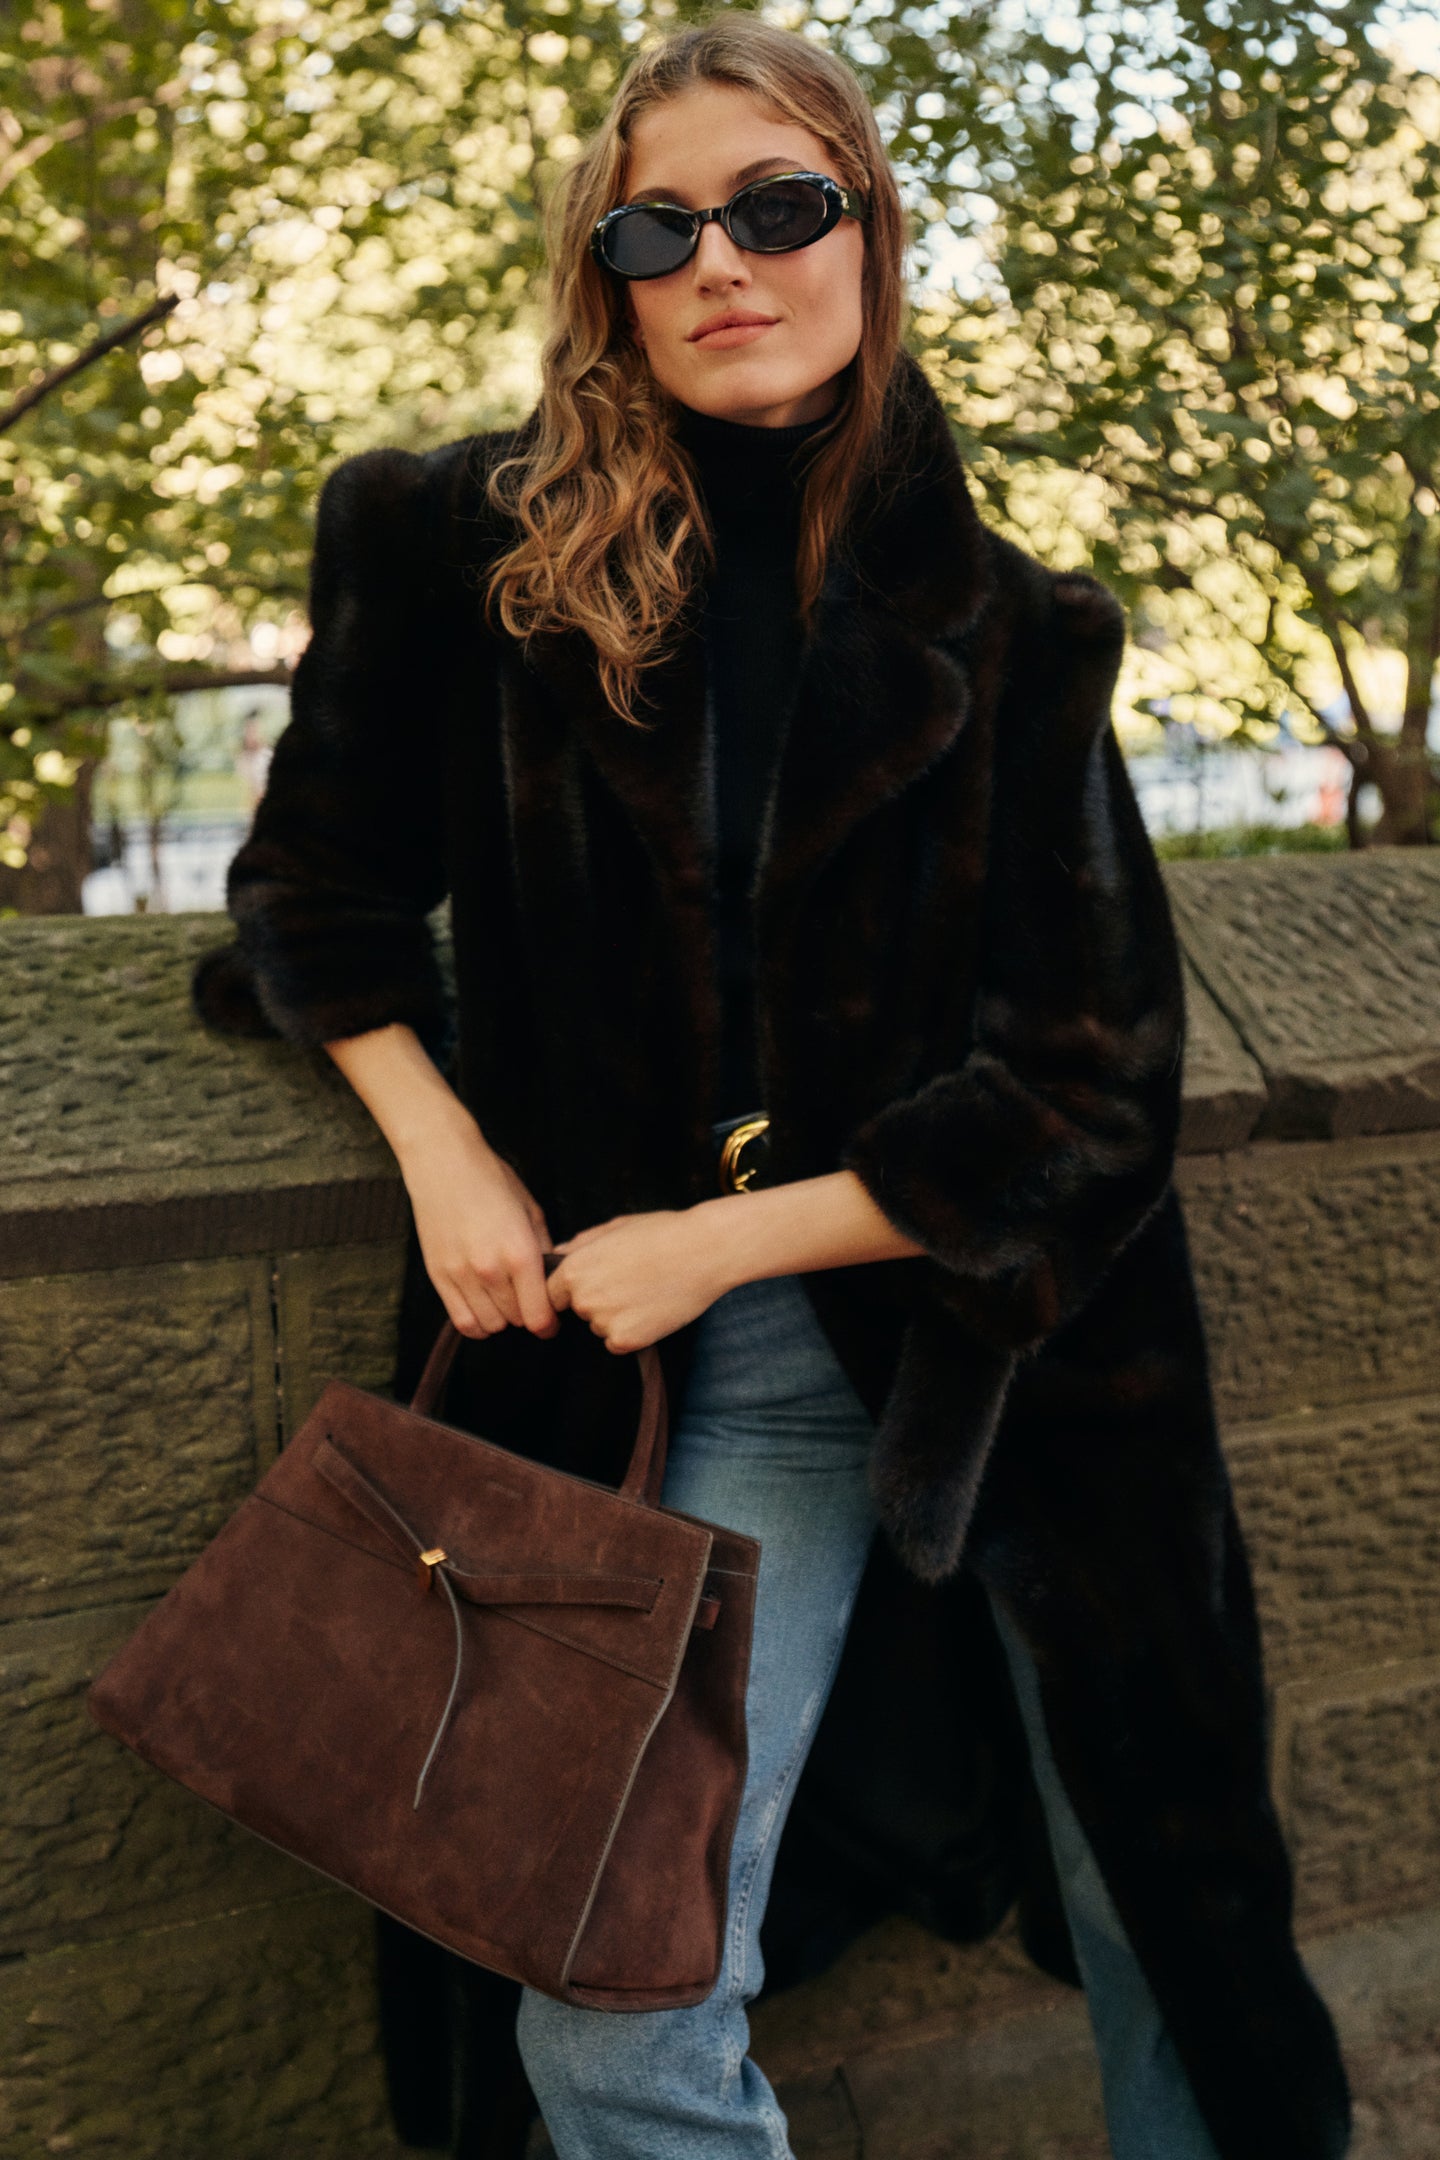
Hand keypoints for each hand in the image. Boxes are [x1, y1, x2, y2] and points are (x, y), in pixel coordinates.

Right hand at [400, 1125, 559, 1340]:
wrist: (443, 1163)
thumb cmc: (492, 1180)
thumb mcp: (531, 1211)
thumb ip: (543, 1250)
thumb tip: (551, 1280)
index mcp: (521, 1253)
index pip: (538, 1316)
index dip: (549, 1325)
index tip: (551, 1321)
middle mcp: (491, 1270)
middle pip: (516, 1321)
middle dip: (527, 1315)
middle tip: (527, 1299)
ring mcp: (461, 1275)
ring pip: (490, 1325)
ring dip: (502, 1319)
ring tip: (504, 1299)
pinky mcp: (438, 1276)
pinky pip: (462, 1321)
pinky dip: (477, 1323)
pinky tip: (484, 1307)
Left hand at [546, 1209, 731, 1353]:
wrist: (705, 1251)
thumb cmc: (663, 1232)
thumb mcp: (616, 1227)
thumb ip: (581, 1244)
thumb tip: (559, 1253)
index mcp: (574, 1269)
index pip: (552, 1293)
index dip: (571, 1290)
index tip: (594, 1285)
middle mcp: (583, 1298)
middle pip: (579, 1310)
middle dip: (597, 1300)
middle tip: (630, 1282)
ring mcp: (604, 1322)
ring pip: (600, 1327)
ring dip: (616, 1317)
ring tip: (647, 1292)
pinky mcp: (626, 1341)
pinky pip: (617, 1343)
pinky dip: (632, 1332)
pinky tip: (653, 1309)